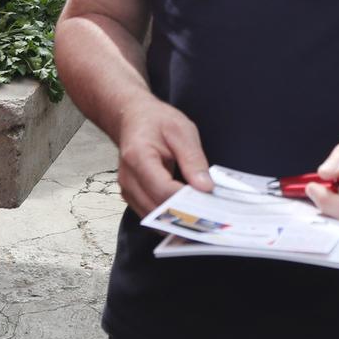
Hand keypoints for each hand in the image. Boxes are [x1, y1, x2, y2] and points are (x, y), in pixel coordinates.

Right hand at [113, 97, 212, 216]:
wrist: (133, 118)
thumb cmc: (156, 121)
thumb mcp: (182, 131)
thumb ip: (194, 160)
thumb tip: (205, 187)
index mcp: (138, 156)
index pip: (163, 189)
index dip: (186, 200)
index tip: (209, 203)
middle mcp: (128, 178)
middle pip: (157, 209)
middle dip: (185, 215)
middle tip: (211, 216)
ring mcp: (127, 190)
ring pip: (153, 218)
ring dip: (177, 220)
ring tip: (201, 217)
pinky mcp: (132, 197)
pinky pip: (151, 215)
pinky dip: (169, 218)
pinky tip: (187, 213)